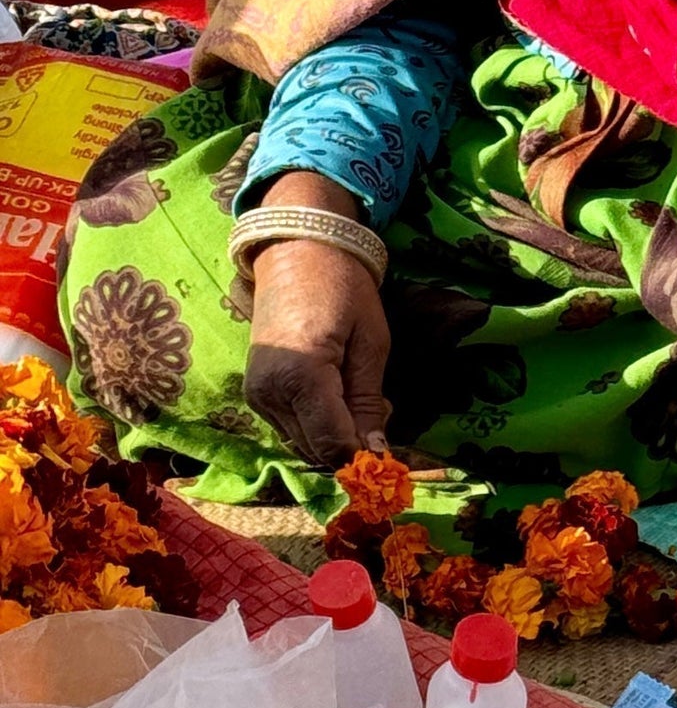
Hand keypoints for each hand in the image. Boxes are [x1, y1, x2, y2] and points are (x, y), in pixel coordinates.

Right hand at [242, 173, 391, 467]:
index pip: (331, 443)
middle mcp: (270, 393)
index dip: (362, 457)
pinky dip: (316, 424)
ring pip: (301, 444)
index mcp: (302, 376)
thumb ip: (368, 400)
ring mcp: (257, 395)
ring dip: (334, 437)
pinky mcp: (254, 392)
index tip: (390, 459)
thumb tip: (376, 452)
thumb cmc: (343, 286)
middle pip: (315, 450)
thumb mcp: (371, 341)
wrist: (297, 249)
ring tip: (363, 400)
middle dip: (350, 446)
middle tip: (382, 417)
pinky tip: (339, 397)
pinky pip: (290, 427)